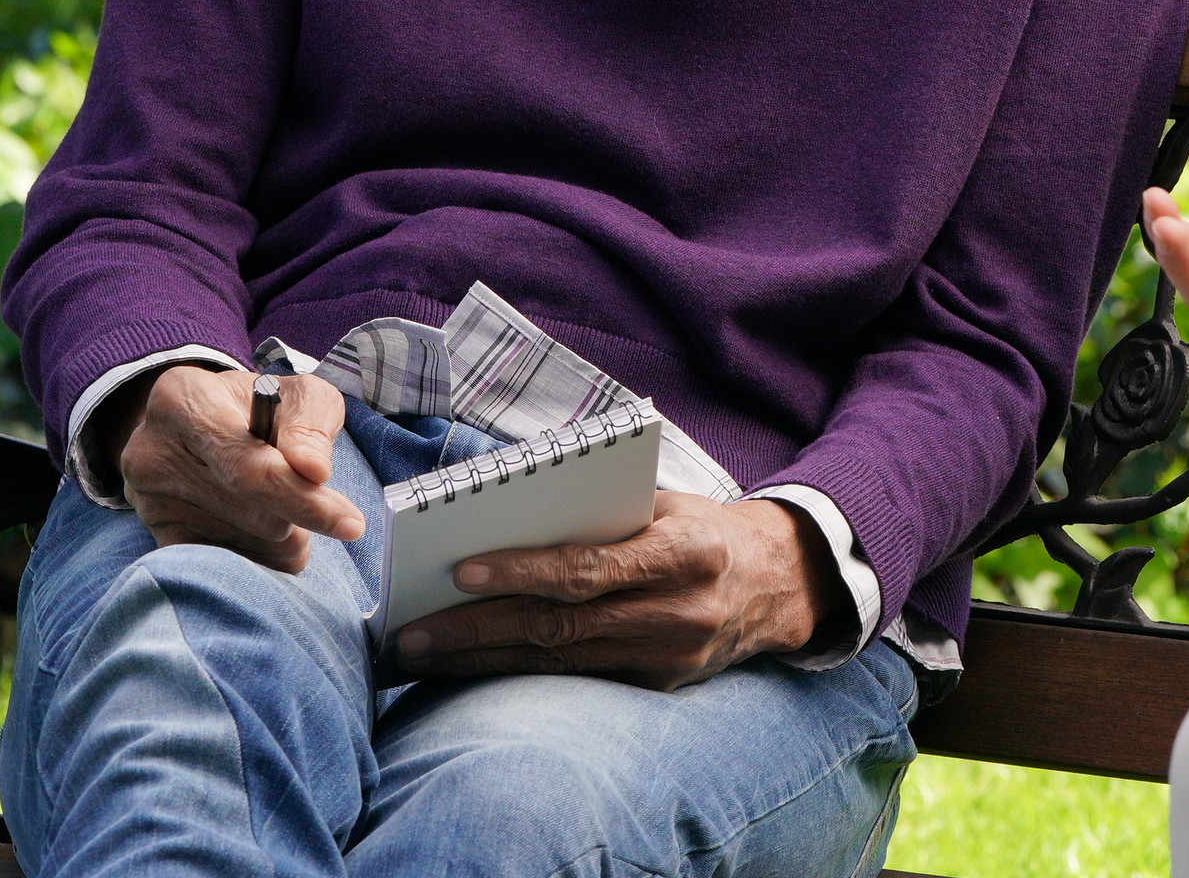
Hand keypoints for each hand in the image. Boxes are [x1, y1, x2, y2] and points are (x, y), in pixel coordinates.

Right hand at [111, 364, 363, 571]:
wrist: (202, 422)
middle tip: (320, 506)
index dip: (301, 499)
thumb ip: (311, 426)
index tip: (348, 524)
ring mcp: (147, 495)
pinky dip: (259, 557)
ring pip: (238, 544)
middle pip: (247, 510)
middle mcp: (154, 449)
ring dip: (282, 539)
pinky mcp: (154, 530)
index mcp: (186, 400)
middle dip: (297, 515)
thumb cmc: (260, 406)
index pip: (247, 466)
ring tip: (287, 509)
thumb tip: (314, 470)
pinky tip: (268, 534)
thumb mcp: (297, 395)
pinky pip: (219, 565)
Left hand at [394, 492, 839, 689]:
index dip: (523, 572)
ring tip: (423, 657)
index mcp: (684, 552)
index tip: (462, 571)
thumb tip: (506, 513)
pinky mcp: (658, 685)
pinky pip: (576, 682)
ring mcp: (669, 656)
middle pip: (561, 626)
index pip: (590, 568)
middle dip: (478, 630)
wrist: (776, 583)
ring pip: (559, 663)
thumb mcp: (667, 505)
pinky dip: (517, 676)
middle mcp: (679, 611)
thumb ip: (602, 512)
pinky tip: (471, 670)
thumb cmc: (702, 529)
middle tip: (412, 635)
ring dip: (483, 660)